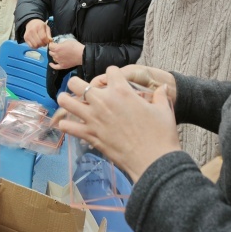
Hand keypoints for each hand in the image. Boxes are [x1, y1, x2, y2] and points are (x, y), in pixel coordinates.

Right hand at [24, 19, 51, 47]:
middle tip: (44, 42)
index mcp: (39, 27)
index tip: (47, 41)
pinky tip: (36, 43)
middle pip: (39, 42)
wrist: (31, 23)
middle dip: (43, 44)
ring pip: (35, 45)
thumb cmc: (40, 26)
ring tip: (40, 42)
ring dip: (39, 46)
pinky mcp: (25, 38)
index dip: (46, 41)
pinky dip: (35, 46)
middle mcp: (32, 30)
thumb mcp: (46, 28)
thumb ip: (49, 35)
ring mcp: (28, 35)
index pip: (43, 38)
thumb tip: (50, 41)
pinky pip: (31, 46)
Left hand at [48, 40, 83, 69]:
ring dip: (54, 55)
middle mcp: (56, 55)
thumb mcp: (67, 41)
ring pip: (53, 58)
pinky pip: (55, 67)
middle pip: (50, 52)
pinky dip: (52, 65)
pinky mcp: (62, 66)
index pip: (50, 46)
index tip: (53, 43)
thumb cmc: (76, 46)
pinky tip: (50, 63)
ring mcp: (59, 61)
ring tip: (57, 54)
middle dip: (52, 49)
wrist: (82, 55)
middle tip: (56, 48)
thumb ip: (61, 43)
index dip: (51, 44)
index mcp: (57, 48)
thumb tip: (58, 44)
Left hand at [52, 66, 179, 182]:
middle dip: (78, 84)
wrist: (153, 160)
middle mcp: (103, 101)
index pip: (110, 71)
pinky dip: (66, 125)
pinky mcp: (89, 135)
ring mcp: (93, 118)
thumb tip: (163, 88)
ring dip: (66, 100)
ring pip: (66, 102)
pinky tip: (68, 125)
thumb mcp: (164, 110)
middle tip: (83, 91)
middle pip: (77, 83)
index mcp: (121, 91)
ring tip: (68, 102)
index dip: (113, 75)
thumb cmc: (161, 134)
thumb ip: (160, 96)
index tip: (114, 81)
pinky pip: (68, 127)